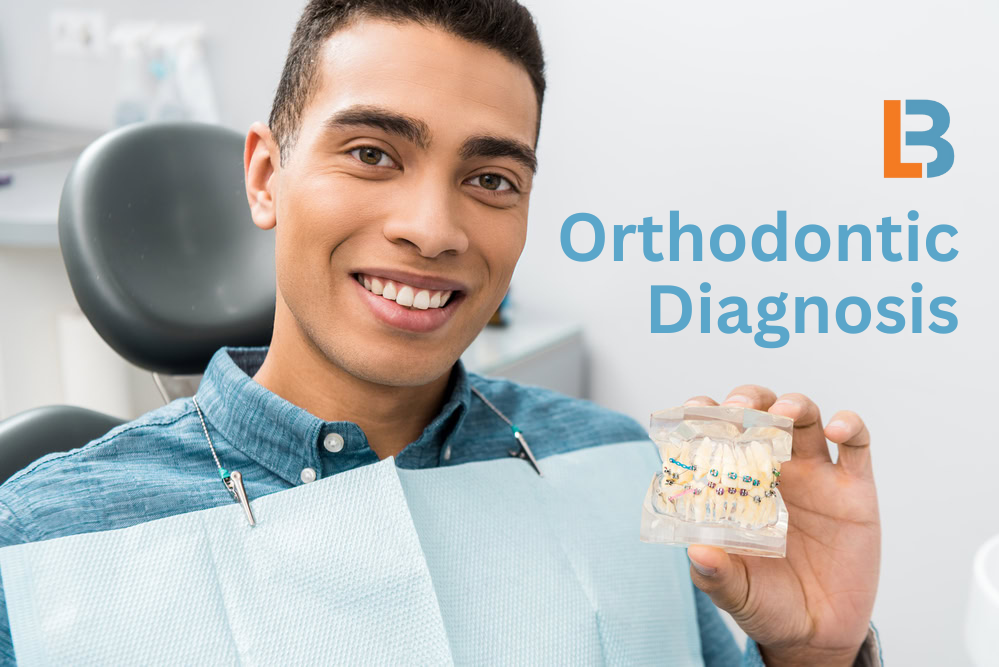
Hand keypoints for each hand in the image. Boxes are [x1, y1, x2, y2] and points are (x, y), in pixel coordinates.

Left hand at [683, 386, 879, 666]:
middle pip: (762, 411)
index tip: (693, 408)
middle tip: (736, 409)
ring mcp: (816, 475)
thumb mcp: (734, 592)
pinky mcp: (854, 489)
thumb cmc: (767, 603)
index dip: (706, 415)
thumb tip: (696, 552)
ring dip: (794, 403)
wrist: (818, 633)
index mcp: (737, 483)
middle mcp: (775, 470)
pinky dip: (849, 425)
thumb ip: (715, 574)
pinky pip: (857, 444)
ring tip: (783, 413)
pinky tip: (836, 429)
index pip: (719, 435)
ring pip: (806, 417)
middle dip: (748, 399)